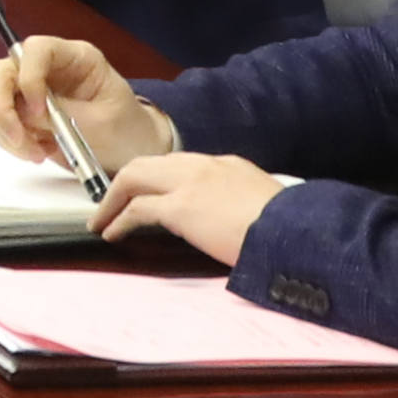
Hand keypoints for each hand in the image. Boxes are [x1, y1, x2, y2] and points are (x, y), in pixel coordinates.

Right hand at [0, 35, 177, 173]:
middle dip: (2, 108)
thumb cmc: (127, 129)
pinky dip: (13, 142)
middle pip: (1, 73)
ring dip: (8, 130)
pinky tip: (40, 151)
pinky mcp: (24, 114)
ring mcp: (31, 90)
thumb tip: (26, 116)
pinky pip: (1, 123)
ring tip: (38, 152)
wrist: (132, 151)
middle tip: (19, 139)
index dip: (29, 77)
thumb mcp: (102, 122)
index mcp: (74, 57)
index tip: (39, 112)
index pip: (35, 50)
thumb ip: (63, 115)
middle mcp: (46, 68)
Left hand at [97, 152, 289, 263]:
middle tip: (110, 202)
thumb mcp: (264, 203)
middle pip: (148, 164)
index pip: (178, 164)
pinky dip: (119, 219)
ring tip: (101, 219)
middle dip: (124, 181)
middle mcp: (203, 165)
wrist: (296, 232)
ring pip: (134, 178)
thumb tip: (230, 219)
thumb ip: (240, 202)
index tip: (143, 192)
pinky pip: (137, 209)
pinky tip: (112, 232)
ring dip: (113, 199)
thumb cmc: (289, 227)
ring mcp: (189, 183)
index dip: (155, 179)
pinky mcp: (181, 207)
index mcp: (226, 164)